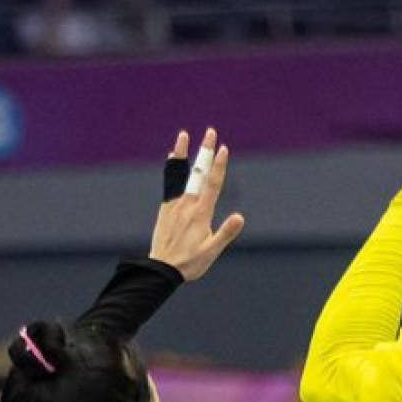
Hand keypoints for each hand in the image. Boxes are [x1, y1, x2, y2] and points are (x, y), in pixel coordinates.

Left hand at [149, 127, 244, 281]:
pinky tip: (173, 158)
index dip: (219, 166)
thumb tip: (240, 217)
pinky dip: (172, 168)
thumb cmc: (190, 263)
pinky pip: (170, 183)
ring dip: (183, 153)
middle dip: (205, 151)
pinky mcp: (166, 208)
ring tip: (184, 135)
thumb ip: (226, 233)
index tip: (223, 149)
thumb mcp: (212, 252)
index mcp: (201, 213)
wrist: (161, 270)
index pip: (212, 184)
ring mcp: (175, 204)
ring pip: (180, 174)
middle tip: (210, 132)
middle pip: (198, 173)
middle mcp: (187, 204)